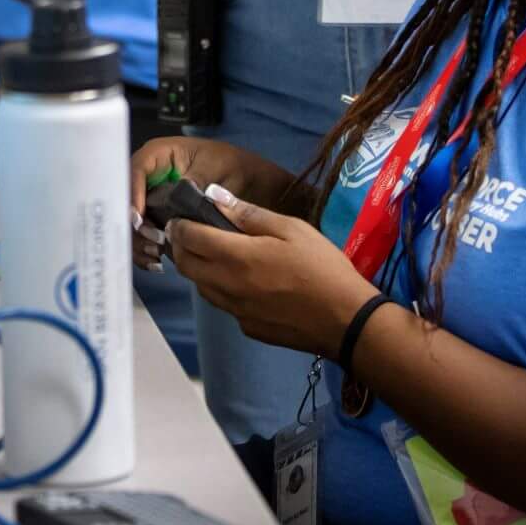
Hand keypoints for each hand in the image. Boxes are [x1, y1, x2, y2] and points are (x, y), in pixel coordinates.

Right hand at [128, 138, 279, 269]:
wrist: (249, 184)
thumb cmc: (231, 166)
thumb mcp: (215, 167)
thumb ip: (195, 178)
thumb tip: (179, 193)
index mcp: (159, 156)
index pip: (136, 170)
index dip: (132, 193)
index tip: (139, 218)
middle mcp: (149, 177)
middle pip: (126, 199)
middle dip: (134, 223)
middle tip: (154, 241)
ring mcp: (150, 199)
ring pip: (131, 221)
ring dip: (138, 240)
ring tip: (156, 254)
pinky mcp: (156, 219)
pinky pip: (142, 234)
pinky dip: (145, 249)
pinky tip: (156, 262)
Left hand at [166, 188, 376, 355]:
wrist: (345, 320)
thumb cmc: (321, 267)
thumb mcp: (291, 229)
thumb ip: (249, 214)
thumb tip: (214, 197)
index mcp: (236, 257)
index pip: (190, 238)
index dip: (180, 226)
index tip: (180, 217)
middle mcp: (227, 286)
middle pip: (186, 267)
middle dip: (181, 248)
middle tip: (189, 235)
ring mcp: (236, 311)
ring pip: (202, 288)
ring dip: (198, 270)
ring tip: (213, 255)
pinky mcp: (248, 328)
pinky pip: (224, 305)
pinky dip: (222, 290)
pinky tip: (242, 282)